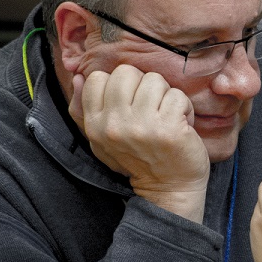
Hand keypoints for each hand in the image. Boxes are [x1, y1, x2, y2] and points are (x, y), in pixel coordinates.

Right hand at [68, 65, 209, 221]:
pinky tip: (181, 124)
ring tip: (167, 116)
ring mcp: (142, 126)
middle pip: (126, 72)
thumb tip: (77, 77)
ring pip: (155, 80)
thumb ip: (84, 108)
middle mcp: (114, 124)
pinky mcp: (168, 128)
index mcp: (95, 124)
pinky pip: (178, 95)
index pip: (96, 78)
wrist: (168, 189)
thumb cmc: (138, 160)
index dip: (119, 85)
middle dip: (144, 85)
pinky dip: (184, 107)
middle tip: (152, 108)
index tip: (132, 104)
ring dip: (166, 96)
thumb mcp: (102, 139)